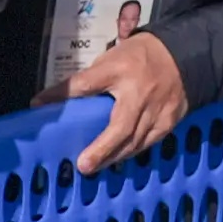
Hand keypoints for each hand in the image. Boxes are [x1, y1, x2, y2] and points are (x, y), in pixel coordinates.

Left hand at [66, 28, 189, 173]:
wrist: (183, 56)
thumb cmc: (138, 58)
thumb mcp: (110, 59)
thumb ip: (90, 79)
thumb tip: (60, 99)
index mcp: (118, 70)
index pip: (84, 83)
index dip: (61, 94)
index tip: (38, 103)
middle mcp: (139, 93)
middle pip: (119, 127)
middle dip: (102, 149)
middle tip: (83, 165)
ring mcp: (158, 109)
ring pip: (135, 141)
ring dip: (115, 156)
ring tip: (95, 166)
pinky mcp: (170, 120)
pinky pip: (149, 141)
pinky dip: (133, 151)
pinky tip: (118, 158)